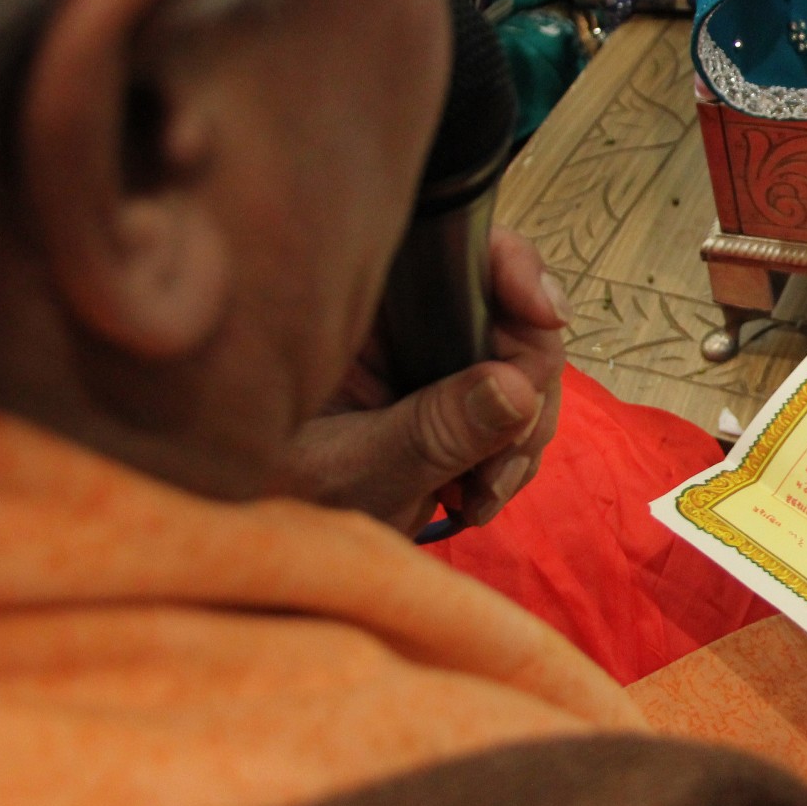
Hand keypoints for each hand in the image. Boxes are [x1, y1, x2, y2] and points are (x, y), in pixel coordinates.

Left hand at [275, 229, 570, 535]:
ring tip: (481, 494)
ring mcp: (427, 360)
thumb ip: (433, 430)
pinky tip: (476, 497)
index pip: (454, 251)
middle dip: (527, 386)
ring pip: (522, 367)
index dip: (513, 270)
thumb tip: (518, 387)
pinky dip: (511, 456)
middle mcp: (398, 322)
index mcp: (357, 308)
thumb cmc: (264, 503)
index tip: (547, 316)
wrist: (259, 555)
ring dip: (522, 434)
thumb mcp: (351, 470)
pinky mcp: (447, 398)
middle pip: (509, 315)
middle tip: (506, 457)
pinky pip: (516, 409)